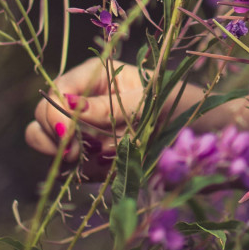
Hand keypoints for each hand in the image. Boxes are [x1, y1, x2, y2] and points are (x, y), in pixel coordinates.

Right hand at [24, 58, 248, 173]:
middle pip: (41, 123)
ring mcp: (87, 132)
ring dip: (77, 158)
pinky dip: (92, 173)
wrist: (207, 134)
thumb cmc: (180, 105)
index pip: (52, 94)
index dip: (54, 117)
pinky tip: (115, 168)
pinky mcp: (95, 159)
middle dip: (59, 141)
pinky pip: (76, 171)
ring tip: (108, 158)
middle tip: (80, 153)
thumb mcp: (145, 102)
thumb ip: (105, 108)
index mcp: (93, 76)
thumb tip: (68, 107)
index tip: (69, 137)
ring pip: (55, 150)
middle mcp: (84, 102)